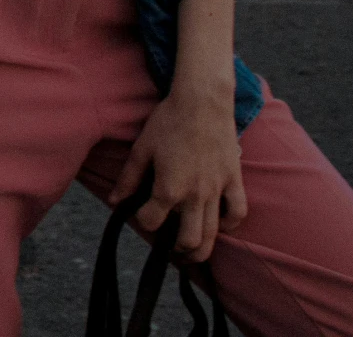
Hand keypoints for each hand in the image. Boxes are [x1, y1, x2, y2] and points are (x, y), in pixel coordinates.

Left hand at [110, 83, 247, 261]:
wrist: (202, 101)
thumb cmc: (168, 121)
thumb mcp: (141, 148)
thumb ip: (128, 178)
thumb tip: (114, 200)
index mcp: (168, 188)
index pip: (151, 221)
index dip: (142, 220)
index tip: (140, 213)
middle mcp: (194, 195)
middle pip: (188, 239)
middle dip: (177, 249)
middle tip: (171, 248)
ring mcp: (217, 190)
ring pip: (214, 233)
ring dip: (202, 248)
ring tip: (192, 251)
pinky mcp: (234, 180)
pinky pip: (238, 211)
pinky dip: (231, 224)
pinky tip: (222, 225)